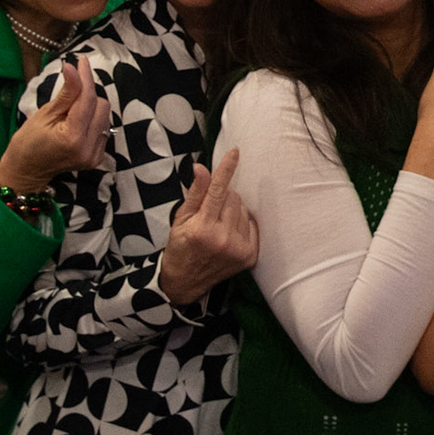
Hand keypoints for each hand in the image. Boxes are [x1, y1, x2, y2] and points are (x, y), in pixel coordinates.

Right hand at [0, 58, 111, 193]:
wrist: (26, 171)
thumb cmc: (28, 142)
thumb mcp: (44, 114)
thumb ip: (66, 92)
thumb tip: (73, 67)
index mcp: (73, 137)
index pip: (88, 99)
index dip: (85, 77)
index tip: (81, 60)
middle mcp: (89, 148)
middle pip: (101, 106)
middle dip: (87, 95)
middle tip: (68, 98)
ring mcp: (94, 155)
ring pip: (105, 116)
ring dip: (91, 107)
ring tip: (70, 113)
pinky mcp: (97, 157)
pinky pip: (103, 128)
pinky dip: (92, 120)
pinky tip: (76, 124)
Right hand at [159, 149, 260, 305]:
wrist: (184, 282)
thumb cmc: (180, 246)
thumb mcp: (180, 219)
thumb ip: (194, 193)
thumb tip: (201, 168)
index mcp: (202, 228)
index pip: (217, 190)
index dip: (226, 169)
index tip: (235, 152)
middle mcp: (223, 239)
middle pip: (233, 198)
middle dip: (223, 197)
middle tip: (210, 211)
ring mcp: (238, 249)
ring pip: (244, 210)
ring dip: (233, 211)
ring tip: (218, 225)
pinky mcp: (250, 256)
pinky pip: (253, 225)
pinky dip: (243, 224)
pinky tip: (229, 233)